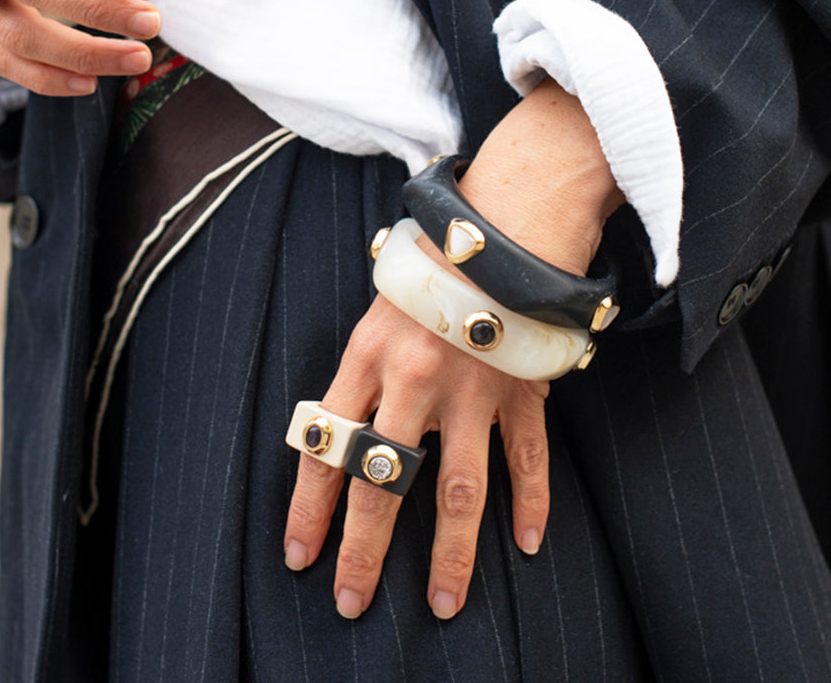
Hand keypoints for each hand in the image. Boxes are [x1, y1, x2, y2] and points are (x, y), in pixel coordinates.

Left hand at [284, 78, 624, 618]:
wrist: (498, 225)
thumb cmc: (427, 268)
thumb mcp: (375, 310)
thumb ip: (359, 370)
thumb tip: (334, 436)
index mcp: (367, 356)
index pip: (327, 446)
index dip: (309, 507)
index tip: (299, 557)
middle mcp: (414, 381)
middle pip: (384, 482)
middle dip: (364, 549)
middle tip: (351, 601)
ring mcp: (472, 390)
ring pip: (459, 489)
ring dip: (452, 555)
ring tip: (444, 604)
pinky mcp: (521, 389)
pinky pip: (528, 458)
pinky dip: (531, 502)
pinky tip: (526, 544)